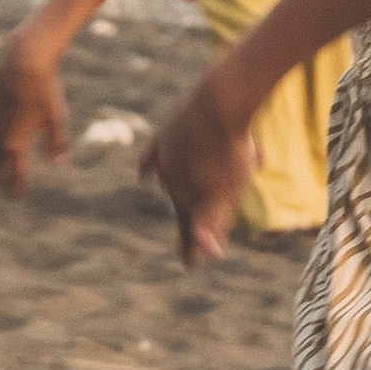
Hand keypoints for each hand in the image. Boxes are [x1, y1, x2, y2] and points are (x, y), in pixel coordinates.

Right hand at [146, 76, 251, 263]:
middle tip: (210, 222)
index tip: (189, 266)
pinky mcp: (165, 132)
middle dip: (197, 216)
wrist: (218, 103)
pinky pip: (152, 154)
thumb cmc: (228, 150)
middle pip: (184, 203)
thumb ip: (213, 222)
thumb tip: (208, 254)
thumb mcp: (227, 192)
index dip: (191, 249)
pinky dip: (148, 167)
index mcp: (186, 197)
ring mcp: (164, 155)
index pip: (188, 231)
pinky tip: (142, 175)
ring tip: (217, 177)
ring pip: (177, 177)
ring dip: (193, 183)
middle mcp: (169, 180)